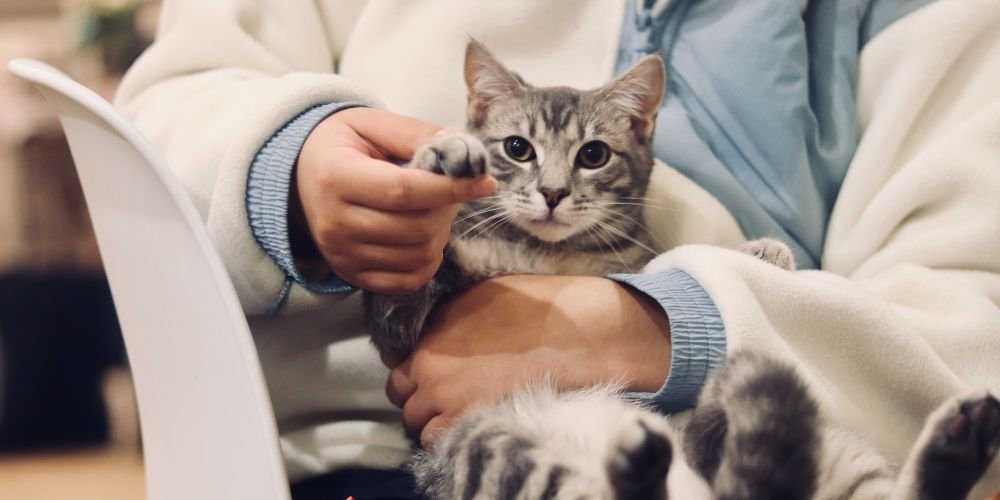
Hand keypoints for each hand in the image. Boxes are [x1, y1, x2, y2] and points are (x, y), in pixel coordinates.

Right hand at [293, 107, 497, 293]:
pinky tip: (424, 236)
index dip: (451, 188)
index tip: (484, 182)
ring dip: (440, 233)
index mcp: (336, 177)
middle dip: (447, 208)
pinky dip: (427, 261)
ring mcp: (341, 254)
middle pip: (415, 227)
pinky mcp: (351, 274)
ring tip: (432, 209)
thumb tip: (462, 150)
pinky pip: (407, 280)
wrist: (299, 177)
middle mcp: (334, 222)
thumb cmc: (341, 146)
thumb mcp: (371, 124)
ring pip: (417, 255)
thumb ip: (415, 134)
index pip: (405, 191)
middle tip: (450, 190)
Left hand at [386, 274, 670, 447]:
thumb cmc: (541, 311)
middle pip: (402, 395)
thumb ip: (448, 320)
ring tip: (464, 415)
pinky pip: (438, 441)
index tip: (436, 376)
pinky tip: (473, 426)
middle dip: (421, 397)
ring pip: (416, 423)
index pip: (398, 363)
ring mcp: (445, 398)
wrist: (580, 335)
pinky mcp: (466, 423)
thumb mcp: (482, 296)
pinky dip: (448, 439)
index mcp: (432, 331)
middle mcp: (429, 365)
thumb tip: (436, 333)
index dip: (417, 372)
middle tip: (450, 398)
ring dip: (433, 421)